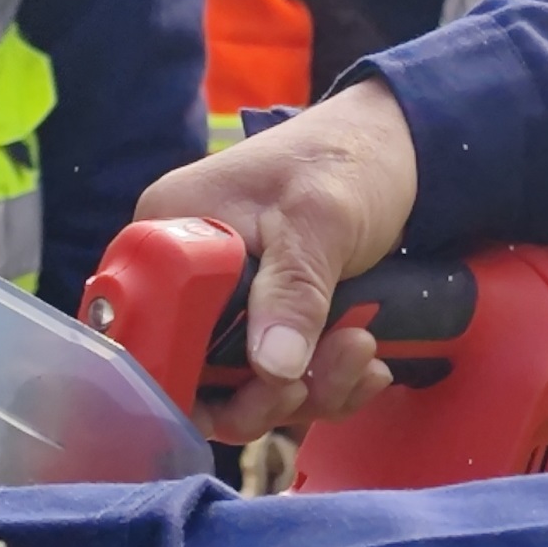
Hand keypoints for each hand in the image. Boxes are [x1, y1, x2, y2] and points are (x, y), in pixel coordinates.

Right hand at [133, 78, 422, 440]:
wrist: (401, 152)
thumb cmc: (345, 161)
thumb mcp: (319, 219)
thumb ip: (292, 290)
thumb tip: (270, 368)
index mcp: (169, 237)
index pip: (146, 334)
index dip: (186, 383)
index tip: (251, 390)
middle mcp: (189, 279)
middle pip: (199, 378)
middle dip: (267, 394)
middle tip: (313, 380)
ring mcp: (233, 306)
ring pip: (251, 388)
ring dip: (313, 389)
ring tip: (362, 349)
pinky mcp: (273, 325)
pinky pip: (288, 381)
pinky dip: (330, 385)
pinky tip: (369, 365)